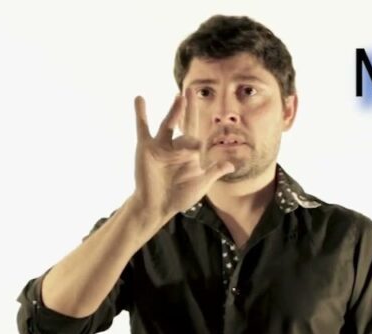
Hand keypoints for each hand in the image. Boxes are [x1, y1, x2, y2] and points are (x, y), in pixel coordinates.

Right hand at [130, 94, 234, 221]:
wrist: (157, 207)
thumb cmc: (179, 197)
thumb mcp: (201, 184)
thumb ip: (214, 171)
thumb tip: (231, 165)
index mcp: (190, 153)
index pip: (197, 133)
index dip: (201, 133)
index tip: (204, 133)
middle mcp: (176, 146)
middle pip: (184, 123)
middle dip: (189, 108)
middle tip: (192, 89)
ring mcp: (161, 146)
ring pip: (168, 124)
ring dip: (174, 111)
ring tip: (180, 97)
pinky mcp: (146, 148)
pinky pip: (143, 128)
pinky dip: (140, 114)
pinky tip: (140, 99)